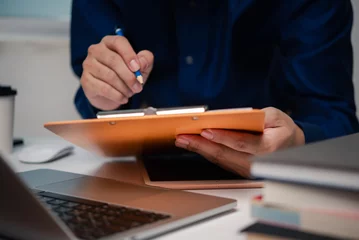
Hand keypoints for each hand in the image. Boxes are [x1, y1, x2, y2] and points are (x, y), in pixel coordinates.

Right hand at [80, 36, 153, 109]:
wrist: (112, 94)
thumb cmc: (126, 75)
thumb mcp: (140, 66)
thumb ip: (145, 60)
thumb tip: (143, 62)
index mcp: (110, 42)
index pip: (119, 42)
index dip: (129, 54)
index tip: (138, 68)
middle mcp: (96, 50)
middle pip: (114, 60)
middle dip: (129, 76)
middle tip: (138, 87)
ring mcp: (89, 65)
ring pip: (109, 76)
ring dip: (124, 87)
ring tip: (130, 93)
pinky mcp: (86, 80)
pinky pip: (103, 88)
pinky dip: (116, 95)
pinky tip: (123, 98)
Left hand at [175, 107, 304, 177]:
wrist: (290, 146)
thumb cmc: (281, 129)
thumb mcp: (275, 116)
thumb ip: (257, 116)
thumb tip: (232, 118)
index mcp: (268, 148)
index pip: (242, 143)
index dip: (223, 137)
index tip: (205, 131)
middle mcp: (256, 162)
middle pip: (225, 154)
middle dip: (201, 145)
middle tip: (183, 137)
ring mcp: (247, 169)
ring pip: (219, 159)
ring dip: (199, 150)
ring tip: (183, 141)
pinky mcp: (240, 170)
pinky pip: (220, 161)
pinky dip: (205, 153)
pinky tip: (194, 146)